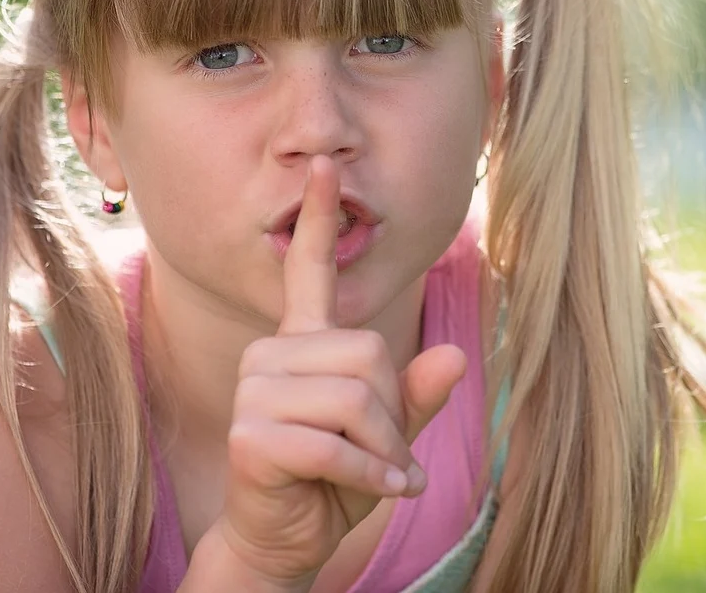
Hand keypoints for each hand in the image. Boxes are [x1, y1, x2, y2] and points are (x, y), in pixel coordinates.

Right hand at [213, 155, 466, 587]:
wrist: (285, 538)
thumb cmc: (336, 478)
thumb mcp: (388, 434)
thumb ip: (416, 395)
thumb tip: (456, 357)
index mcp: (302, 343)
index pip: (307, 270)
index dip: (318, 219)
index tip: (324, 167)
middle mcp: (271, 355)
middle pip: (367, 351)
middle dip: (392, 412)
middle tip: (387, 450)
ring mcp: (254, 392)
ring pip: (354, 398)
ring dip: (383, 448)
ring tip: (382, 474)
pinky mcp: (250, 435)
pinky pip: (336, 446)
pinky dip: (371, 475)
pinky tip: (381, 490)